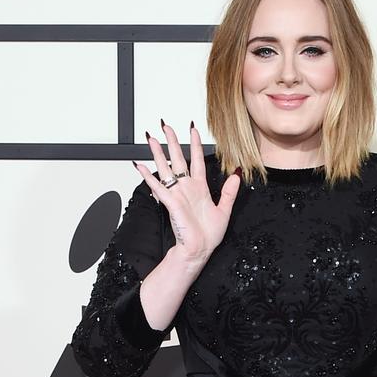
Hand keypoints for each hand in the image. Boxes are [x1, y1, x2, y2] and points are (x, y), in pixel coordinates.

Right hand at [133, 120, 241, 263]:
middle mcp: (187, 188)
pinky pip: (157, 187)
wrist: (199, 250)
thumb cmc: (209, 235)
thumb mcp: (224, 210)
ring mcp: (177, 194)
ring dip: (158, 153)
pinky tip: (139, 166)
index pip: (196, 161)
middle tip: (166, 126)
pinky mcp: (170, 203)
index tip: (192, 130)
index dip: (195, 145)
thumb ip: (229, 192)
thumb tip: (236, 174)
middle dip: (172, 142)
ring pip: (166, 169)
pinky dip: (148, 176)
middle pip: (178, 159)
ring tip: (151, 139)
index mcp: (200, 188)